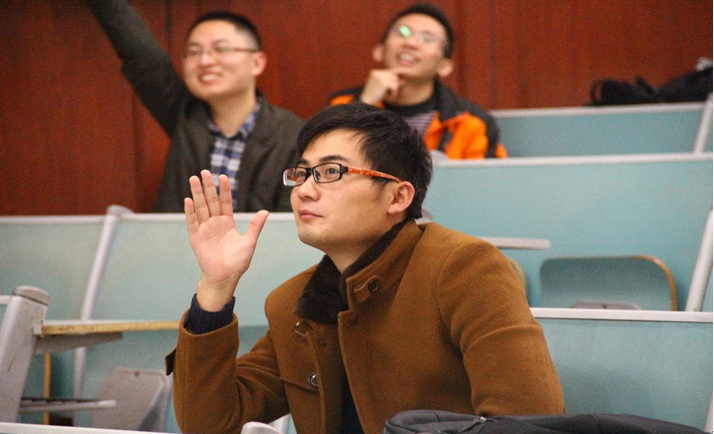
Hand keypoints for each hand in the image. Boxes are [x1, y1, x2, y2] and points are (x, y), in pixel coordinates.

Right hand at [184, 170, 268, 310]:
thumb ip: (255, 226)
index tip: (224, 176)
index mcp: (227, 222)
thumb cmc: (238, 262)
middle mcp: (215, 223)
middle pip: (210, 201)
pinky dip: (190, 212)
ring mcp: (205, 229)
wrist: (225, 277)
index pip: (225, 202)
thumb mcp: (249, 242)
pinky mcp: (196, 238)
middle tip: (204, 171)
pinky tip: (188, 200)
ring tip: (194, 180)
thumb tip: (265, 211)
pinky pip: (192, 222)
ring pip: (200, 208)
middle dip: (208, 186)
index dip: (224, 189)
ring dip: (197, 194)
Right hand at [359, 68, 405, 104]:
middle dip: (394, 85)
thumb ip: (393, 83)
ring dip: (394, 90)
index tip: (394, 87)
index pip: (390, 72)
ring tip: (387, 96)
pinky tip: (388, 98)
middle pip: (394, 76)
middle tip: (388, 94)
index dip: (394, 81)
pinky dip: (394, 94)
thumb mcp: (384, 89)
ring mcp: (380, 77)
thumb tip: (404, 80)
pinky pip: (395, 87)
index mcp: (375, 72)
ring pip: (395, 81)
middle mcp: (377, 72)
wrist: (365, 105)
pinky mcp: (383, 83)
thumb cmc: (375, 98)